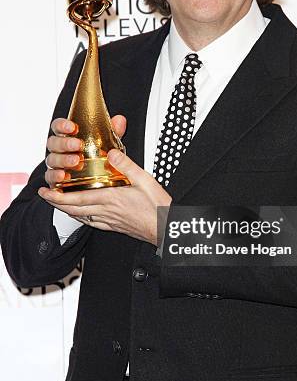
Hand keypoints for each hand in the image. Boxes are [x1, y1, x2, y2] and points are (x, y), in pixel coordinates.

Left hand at [38, 149, 171, 245]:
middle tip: (45, 195)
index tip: (46, 191)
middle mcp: (106, 212)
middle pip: (73, 209)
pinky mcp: (114, 226)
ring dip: (66, 210)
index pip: (77, 199)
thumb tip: (111, 152)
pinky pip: (91, 223)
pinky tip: (81, 214)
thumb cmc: (158, 207)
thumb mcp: (144, 179)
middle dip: (56, 203)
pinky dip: (81, 217)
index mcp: (111, 199)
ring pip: (80, 217)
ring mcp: (109, 221)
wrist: (166, 228)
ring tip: (58, 202)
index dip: (58, 196)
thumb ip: (126, 165)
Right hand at [44, 115, 125, 188]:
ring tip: (76, 161)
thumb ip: (113, 132)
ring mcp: (56, 165)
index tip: (72, 127)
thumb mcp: (110, 144)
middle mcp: (59, 150)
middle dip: (64, 143)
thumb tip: (120, 120)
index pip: (58, 127)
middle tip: (78, 145)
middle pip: (53, 143)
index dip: (62, 125)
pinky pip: (50, 177)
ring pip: (51, 159)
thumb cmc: (101, 157)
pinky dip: (54, 176)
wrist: (102, 181)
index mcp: (68, 137)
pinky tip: (63, 176)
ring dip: (62, 159)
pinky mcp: (55, 180)